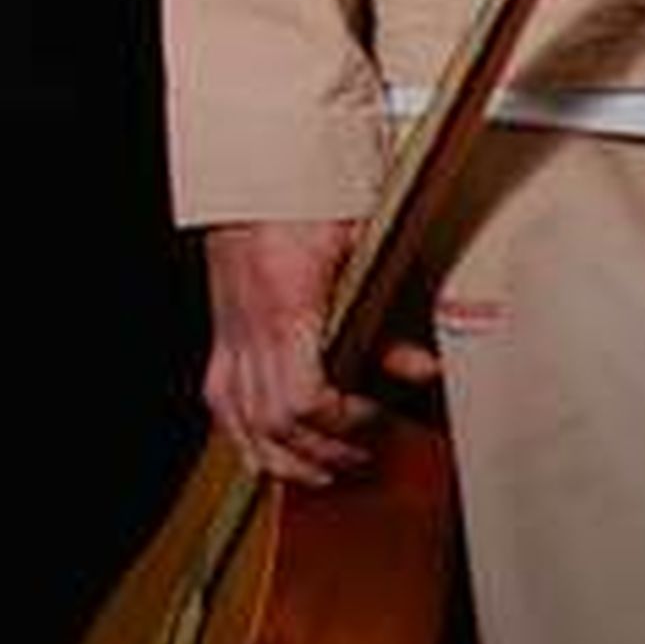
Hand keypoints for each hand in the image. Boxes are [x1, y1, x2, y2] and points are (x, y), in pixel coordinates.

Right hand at [200, 220, 436, 486]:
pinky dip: (248, 436)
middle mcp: (248, 333)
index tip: (375, 416)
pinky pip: (224, 405)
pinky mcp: (221, 337)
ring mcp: (229, 338)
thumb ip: (394, 313)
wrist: (259, 176)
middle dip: (320, 451)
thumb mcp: (369, 248)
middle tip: (362, 454)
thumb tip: (423, 368)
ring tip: (325, 467)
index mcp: (286, 311)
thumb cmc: (312, 198)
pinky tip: (273, 448)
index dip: (341, 423)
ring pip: (241, 427)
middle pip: (273, 426)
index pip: (303, 401)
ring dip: (284, 458)